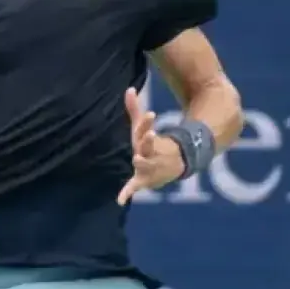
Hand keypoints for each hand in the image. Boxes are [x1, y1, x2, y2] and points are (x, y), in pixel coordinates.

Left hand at [116, 87, 185, 204]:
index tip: (150, 114)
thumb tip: (129, 88)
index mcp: (147, 139)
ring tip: (137, 158)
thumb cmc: (150, 145)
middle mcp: (150, 153)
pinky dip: (127, 193)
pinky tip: (119, 200)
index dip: (148, 122)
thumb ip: (134, 109)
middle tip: (150, 135)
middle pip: (149, 147)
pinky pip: (134, 187)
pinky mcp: (143, 181)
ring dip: (143, 162)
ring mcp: (148, 167)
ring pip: (146, 165)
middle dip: (149, 141)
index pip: (147, 129)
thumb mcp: (141, 128)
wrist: (170, 166)